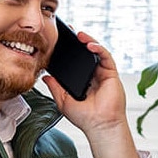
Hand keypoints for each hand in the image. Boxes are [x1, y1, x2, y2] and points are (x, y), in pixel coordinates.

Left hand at [42, 32, 140, 157]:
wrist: (99, 126)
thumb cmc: (85, 118)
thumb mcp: (63, 101)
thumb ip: (55, 88)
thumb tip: (46, 77)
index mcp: (82, 81)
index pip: (76, 62)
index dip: (69, 51)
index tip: (59, 42)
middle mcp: (93, 75)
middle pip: (86, 54)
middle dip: (79, 41)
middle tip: (69, 32)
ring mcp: (103, 74)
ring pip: (97, 52)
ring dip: (89, 41)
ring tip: (79, 36)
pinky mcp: (112, 74)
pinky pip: (106, 57)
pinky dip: (99, 49)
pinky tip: (90, 45)